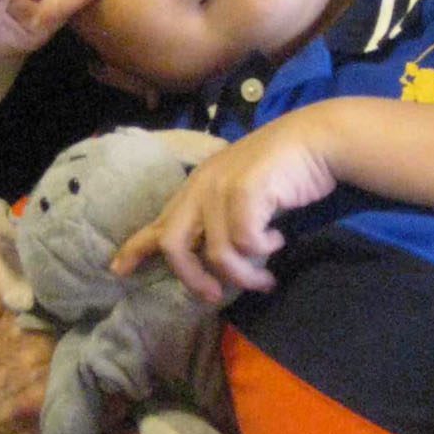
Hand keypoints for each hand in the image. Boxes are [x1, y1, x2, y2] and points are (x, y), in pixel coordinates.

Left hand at [111, 112, 337, 303]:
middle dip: (191, 278)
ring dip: (244, 274)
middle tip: (213, 295)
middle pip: (173, 244)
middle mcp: (202, 186)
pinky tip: (278, 239)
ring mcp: (222, 186)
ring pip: (217, 253)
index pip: (159, 222)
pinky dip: (263, 249)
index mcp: (197, 186)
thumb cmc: (282, 169)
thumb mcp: (242, 193)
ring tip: (265, 278)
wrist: (316, 138)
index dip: (136, 248)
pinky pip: (246, 242)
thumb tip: (213, 262)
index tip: (117, 271)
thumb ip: (222, 219)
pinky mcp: (246, 190)